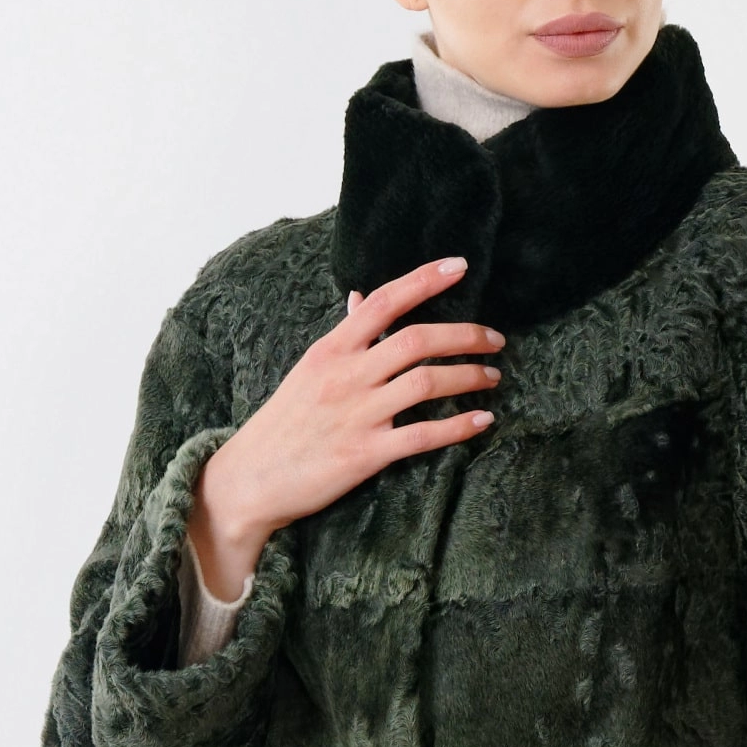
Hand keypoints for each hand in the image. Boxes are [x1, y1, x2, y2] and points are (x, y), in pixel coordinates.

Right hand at [185, 255, 502, 598]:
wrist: (250, 479)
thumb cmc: (283, 424)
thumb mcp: (308, 370)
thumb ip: (342, 336)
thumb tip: (360, 298)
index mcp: (331, 350)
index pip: (383, 302)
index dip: (424, 280)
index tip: (460, 267)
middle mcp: (345, 376)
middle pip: (416, 340)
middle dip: (465, 335)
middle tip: (495, 339)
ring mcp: (356, 415)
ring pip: (426, 383)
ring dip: (469, 376)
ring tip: (492, 377)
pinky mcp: (365, 454)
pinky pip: (422, 436)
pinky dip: (458, 427)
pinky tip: (483, 421)